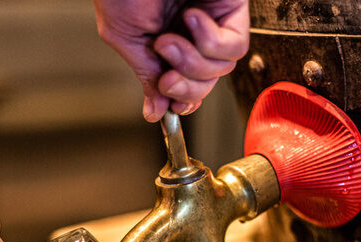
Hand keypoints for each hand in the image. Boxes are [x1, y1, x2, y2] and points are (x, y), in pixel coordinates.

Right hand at [94, 0, 248, 121]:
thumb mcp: (126, 38)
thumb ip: (146, 76)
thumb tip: (154, 111)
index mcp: (169, 40)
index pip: (189, 84)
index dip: (183, 99)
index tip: (169, 104)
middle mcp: (193, 33)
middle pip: (206, 83)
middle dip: (185, 87)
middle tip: (165, 74)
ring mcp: (213, 21)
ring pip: (221, 69)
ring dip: (191, 62)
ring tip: (168, 38)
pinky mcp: (231, 7)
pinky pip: (234, 46)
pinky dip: (210, 42)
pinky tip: (191, 19)